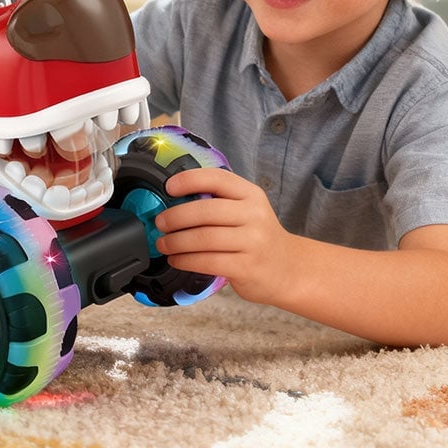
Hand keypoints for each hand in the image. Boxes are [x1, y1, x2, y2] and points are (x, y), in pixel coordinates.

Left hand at [155, 168, 299, 305]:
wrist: (288, 269)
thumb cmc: (256, 236)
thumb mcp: (246, 209)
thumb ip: (218, 201)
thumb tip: (173, 200)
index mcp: (250, 194)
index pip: (217, 178)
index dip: (190, 180)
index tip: (168, 187)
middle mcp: (254, 215)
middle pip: (206, 211)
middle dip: (176, 217)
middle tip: (160, 223)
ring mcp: (253, 242)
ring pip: (204, 238)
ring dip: (176, 242)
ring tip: (163, 244)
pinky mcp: (247, 267)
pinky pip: (208, 262)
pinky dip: (185, 260)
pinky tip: (176, 260)